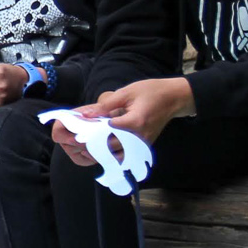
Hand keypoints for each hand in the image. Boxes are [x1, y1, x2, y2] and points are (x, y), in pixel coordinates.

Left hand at [49, 77, 192, 164]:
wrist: (174, 98)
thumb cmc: (150, 91)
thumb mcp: (126, 93)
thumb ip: (105, 105)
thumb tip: (85, 114)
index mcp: (134, 122)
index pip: (106, 133)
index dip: (89, 133)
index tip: (74, 132)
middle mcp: (138, 138)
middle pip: (109, 148)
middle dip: (90, 145)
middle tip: (72, 140)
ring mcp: (141, 145)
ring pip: (115, 156)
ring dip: (98, 152)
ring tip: (82, 144)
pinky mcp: (142, 148)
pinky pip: (123, 156)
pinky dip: (109, 154)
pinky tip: (98, 147)